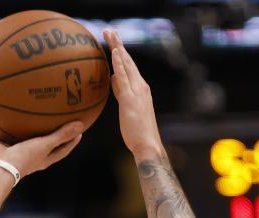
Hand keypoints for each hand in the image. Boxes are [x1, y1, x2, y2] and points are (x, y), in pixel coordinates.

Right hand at [0, 122, 83, 178]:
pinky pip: (0, 134)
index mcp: (43, 159)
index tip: (79, 132)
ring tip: (29, 116)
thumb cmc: (24, 157)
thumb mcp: (45, 144)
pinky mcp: (1, 147)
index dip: (71, 142)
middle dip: (51, 135)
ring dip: (25, 129)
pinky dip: (0, 126)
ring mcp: (15, 152)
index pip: (62, 151)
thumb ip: (61, 135)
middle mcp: (30, 157)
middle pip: (44, 145)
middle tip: (58, 122)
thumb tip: (81, 125)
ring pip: (22, 139)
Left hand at [104, 29, 164, 161]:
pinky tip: (114, 52)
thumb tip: (112, 79)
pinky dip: (119, 63)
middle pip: (127, 61)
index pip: (127, 67)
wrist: (148, 145)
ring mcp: (137, 91)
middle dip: (118, 44)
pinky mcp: (131, 98)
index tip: (113, 40)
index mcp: (139, 89)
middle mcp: (140, 86)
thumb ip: (120, 92)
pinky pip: (124, 77)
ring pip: (126, 65)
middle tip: (110, 30)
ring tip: (110, 34)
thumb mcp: (126, 108)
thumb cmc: (137, 132)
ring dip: (118, 47)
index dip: (120, 53)